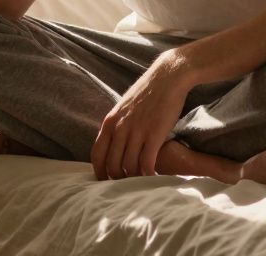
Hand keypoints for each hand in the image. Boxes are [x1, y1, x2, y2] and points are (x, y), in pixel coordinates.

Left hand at [91, 54, 190, 179]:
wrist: (167, 78)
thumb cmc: (147, 92)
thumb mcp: (124, 108)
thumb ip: (117, 125)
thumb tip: (113, 143)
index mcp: (109, 122)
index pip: (97, 155)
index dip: (100, 172)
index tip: (105, 182)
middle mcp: (119, 129)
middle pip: (112, 165)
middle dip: (117, 179)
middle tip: (126, 186)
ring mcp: (136, 132)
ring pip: (129, 166)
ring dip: (134, 179)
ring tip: (140, 184)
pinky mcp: (154, 135)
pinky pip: (146, 163)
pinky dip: (148, 174)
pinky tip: (153, 177)